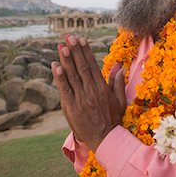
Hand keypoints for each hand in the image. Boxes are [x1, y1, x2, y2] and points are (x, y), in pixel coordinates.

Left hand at [51, 35, 125, 151]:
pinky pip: (65, 89)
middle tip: (69, 37)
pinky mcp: (71, 107)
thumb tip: (119, 67)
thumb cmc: (113, 120)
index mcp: (102, 87)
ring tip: (61, 46)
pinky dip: (60, 77)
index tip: (80, 39)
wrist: (106, 140)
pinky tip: (55, 66)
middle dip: (74, 50)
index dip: (85, 51)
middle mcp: (91, 90)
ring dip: (66, 60)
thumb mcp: (119, 100)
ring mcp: (81, 98)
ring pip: (72, 75)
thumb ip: (118, 83)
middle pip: (81, 66)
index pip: (92, 64)